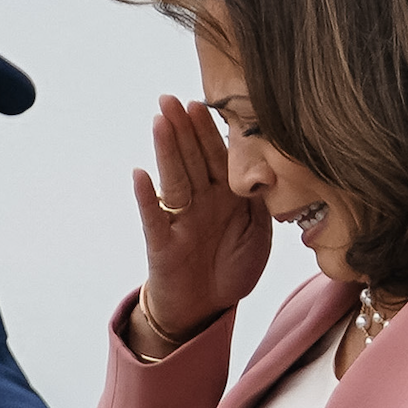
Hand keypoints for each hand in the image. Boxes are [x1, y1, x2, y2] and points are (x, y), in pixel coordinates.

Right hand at [127, 97, 271, 354]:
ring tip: (159, 121)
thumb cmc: (232, 268)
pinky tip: (140, 175)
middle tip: (171, 98)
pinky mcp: (163, 244)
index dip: (209, 132)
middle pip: (191, 160)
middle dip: (183, 129)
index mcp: (225, 197)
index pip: (218, 157)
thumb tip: (266, 171)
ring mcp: (180, 220)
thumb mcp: (258, 234)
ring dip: (166, 151)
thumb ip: (261, 202)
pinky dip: (147, 198)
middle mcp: (200, 202)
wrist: (206, 309)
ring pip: (174, 180)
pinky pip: (154, 219)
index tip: (202, 103)